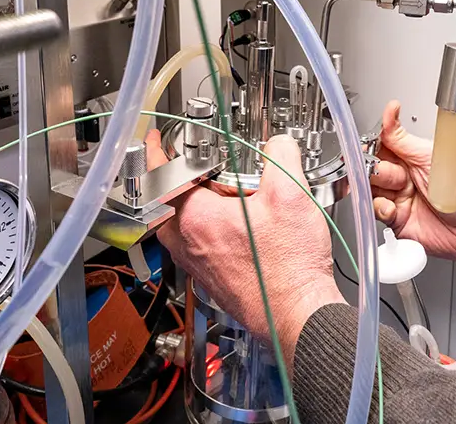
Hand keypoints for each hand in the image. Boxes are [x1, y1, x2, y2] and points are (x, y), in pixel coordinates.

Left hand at [152, 131, 343, 359]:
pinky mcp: (210, 278)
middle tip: (193, 166)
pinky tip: (236, 225)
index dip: (158, 154)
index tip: (158, 143)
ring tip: (221, 193)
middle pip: (166, 204)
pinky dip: (205, 229)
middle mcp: (188, 245)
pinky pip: (196, 245)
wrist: (297, 313)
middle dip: (176, 181)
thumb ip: (281, 156)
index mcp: (195, 219)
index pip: (162, 178)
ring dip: (192, 206)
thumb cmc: (289, 268)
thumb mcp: (291, 195)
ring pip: (180, 226)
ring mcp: (197, 264)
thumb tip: (279, 143)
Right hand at [369, 101, 455, 267]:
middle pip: (372, 168)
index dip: (370, 148)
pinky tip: (393, 208)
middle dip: (375, 170)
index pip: (379, 147)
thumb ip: (402, 138)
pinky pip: (376, 212)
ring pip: (370, 190)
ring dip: (376, 191)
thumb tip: (390, 110)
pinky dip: (380, 209)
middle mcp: (403, 177)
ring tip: (394, 191)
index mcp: (410, 157)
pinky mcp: (397, 220)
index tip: (366, 150)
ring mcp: (399, 199)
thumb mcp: (430, 157)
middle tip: (389, 175)